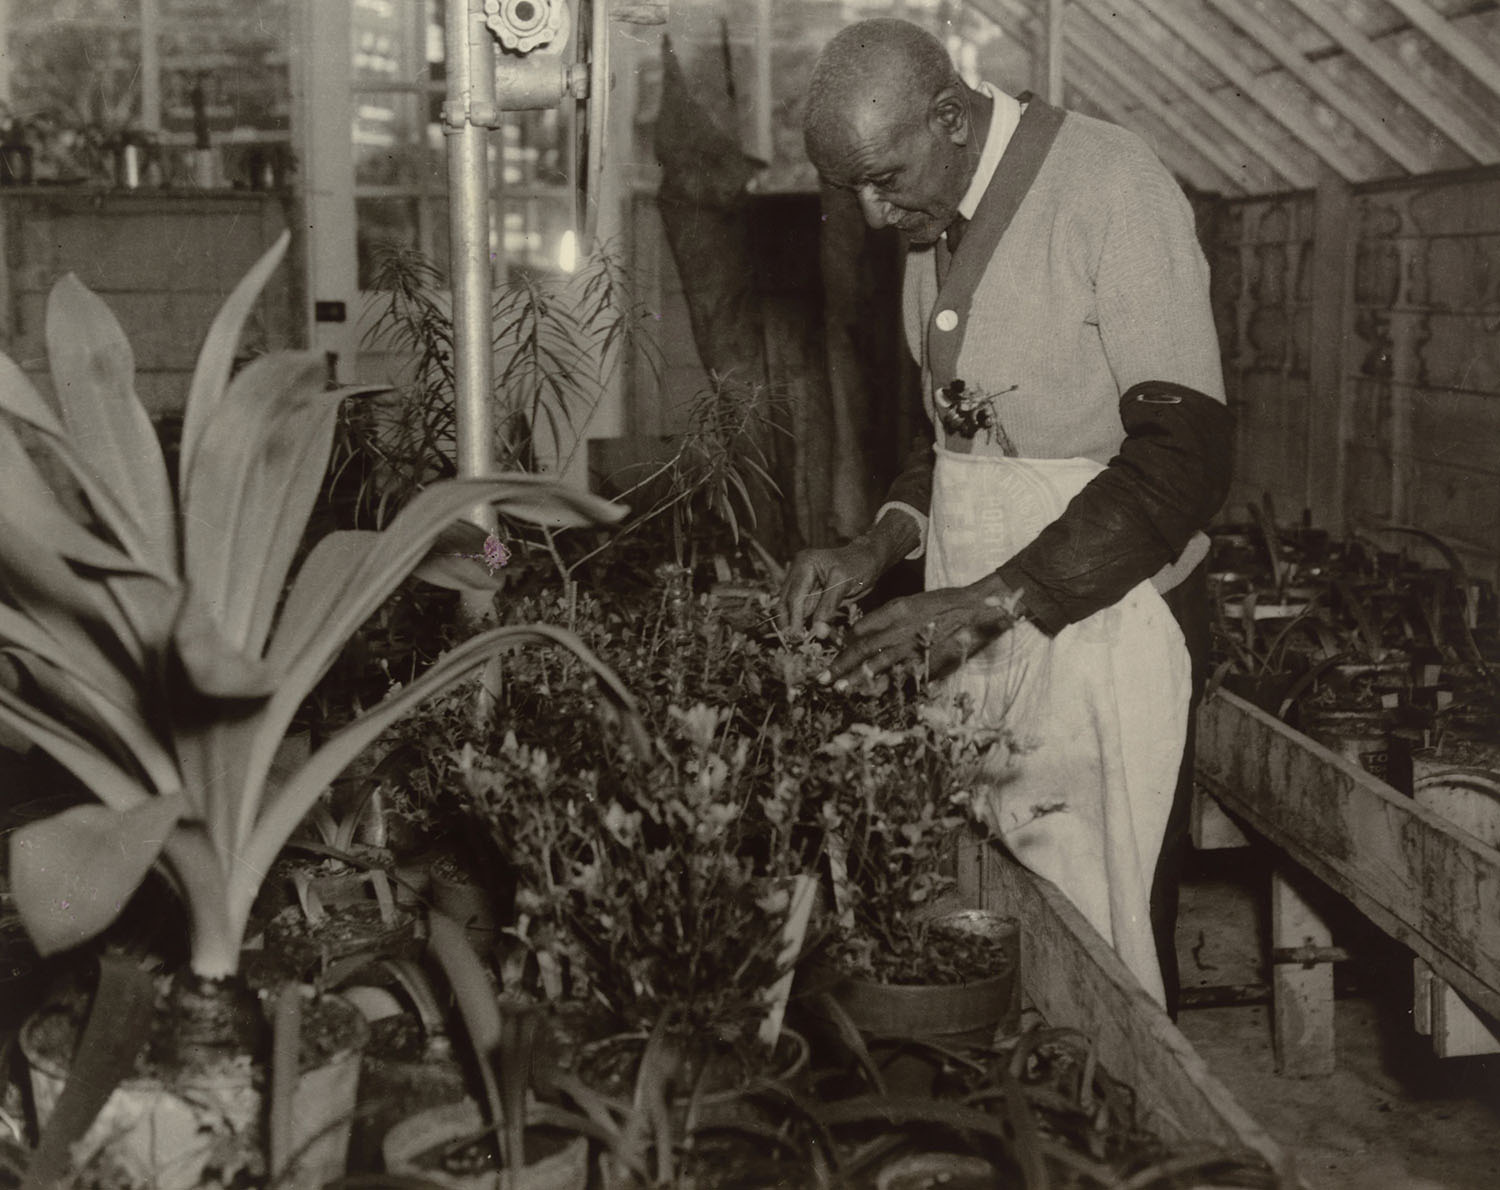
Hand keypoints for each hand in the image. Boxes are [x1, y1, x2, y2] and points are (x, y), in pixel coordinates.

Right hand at [776, 539, 885, 639]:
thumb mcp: (844, 583)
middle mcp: (797, 573)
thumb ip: (829, 607)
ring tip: (799, 643)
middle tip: (795, 643)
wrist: (868, 559)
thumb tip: (818, 632)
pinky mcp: (808, 594)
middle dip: (789, 623)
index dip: (794, 618)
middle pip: (786, 603)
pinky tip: (806, 636)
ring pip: (791, 610)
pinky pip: (802, 612)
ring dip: (795, 626)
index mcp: (804, 564)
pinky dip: (804, 624)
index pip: (794, 596)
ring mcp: (802, 584)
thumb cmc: (859, 565)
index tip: (796, 638)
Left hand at [822, 573, 1021, 685]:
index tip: (833, 656)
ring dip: (857, 676)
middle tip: (822, 678)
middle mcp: (901, 626)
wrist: (979, 606)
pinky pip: (903, 673)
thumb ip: (886, 618)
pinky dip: (888, 684)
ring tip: (839, 688)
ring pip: (879, 662)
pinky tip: (875, 693)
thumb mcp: (910, 603)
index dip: (844, 644)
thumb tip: (859, 634)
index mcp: (896, 610)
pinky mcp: (929, 659)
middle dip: (841, 663)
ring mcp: (914, 643)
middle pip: (864, 646)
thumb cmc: (944, 603)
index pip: (861, 628)